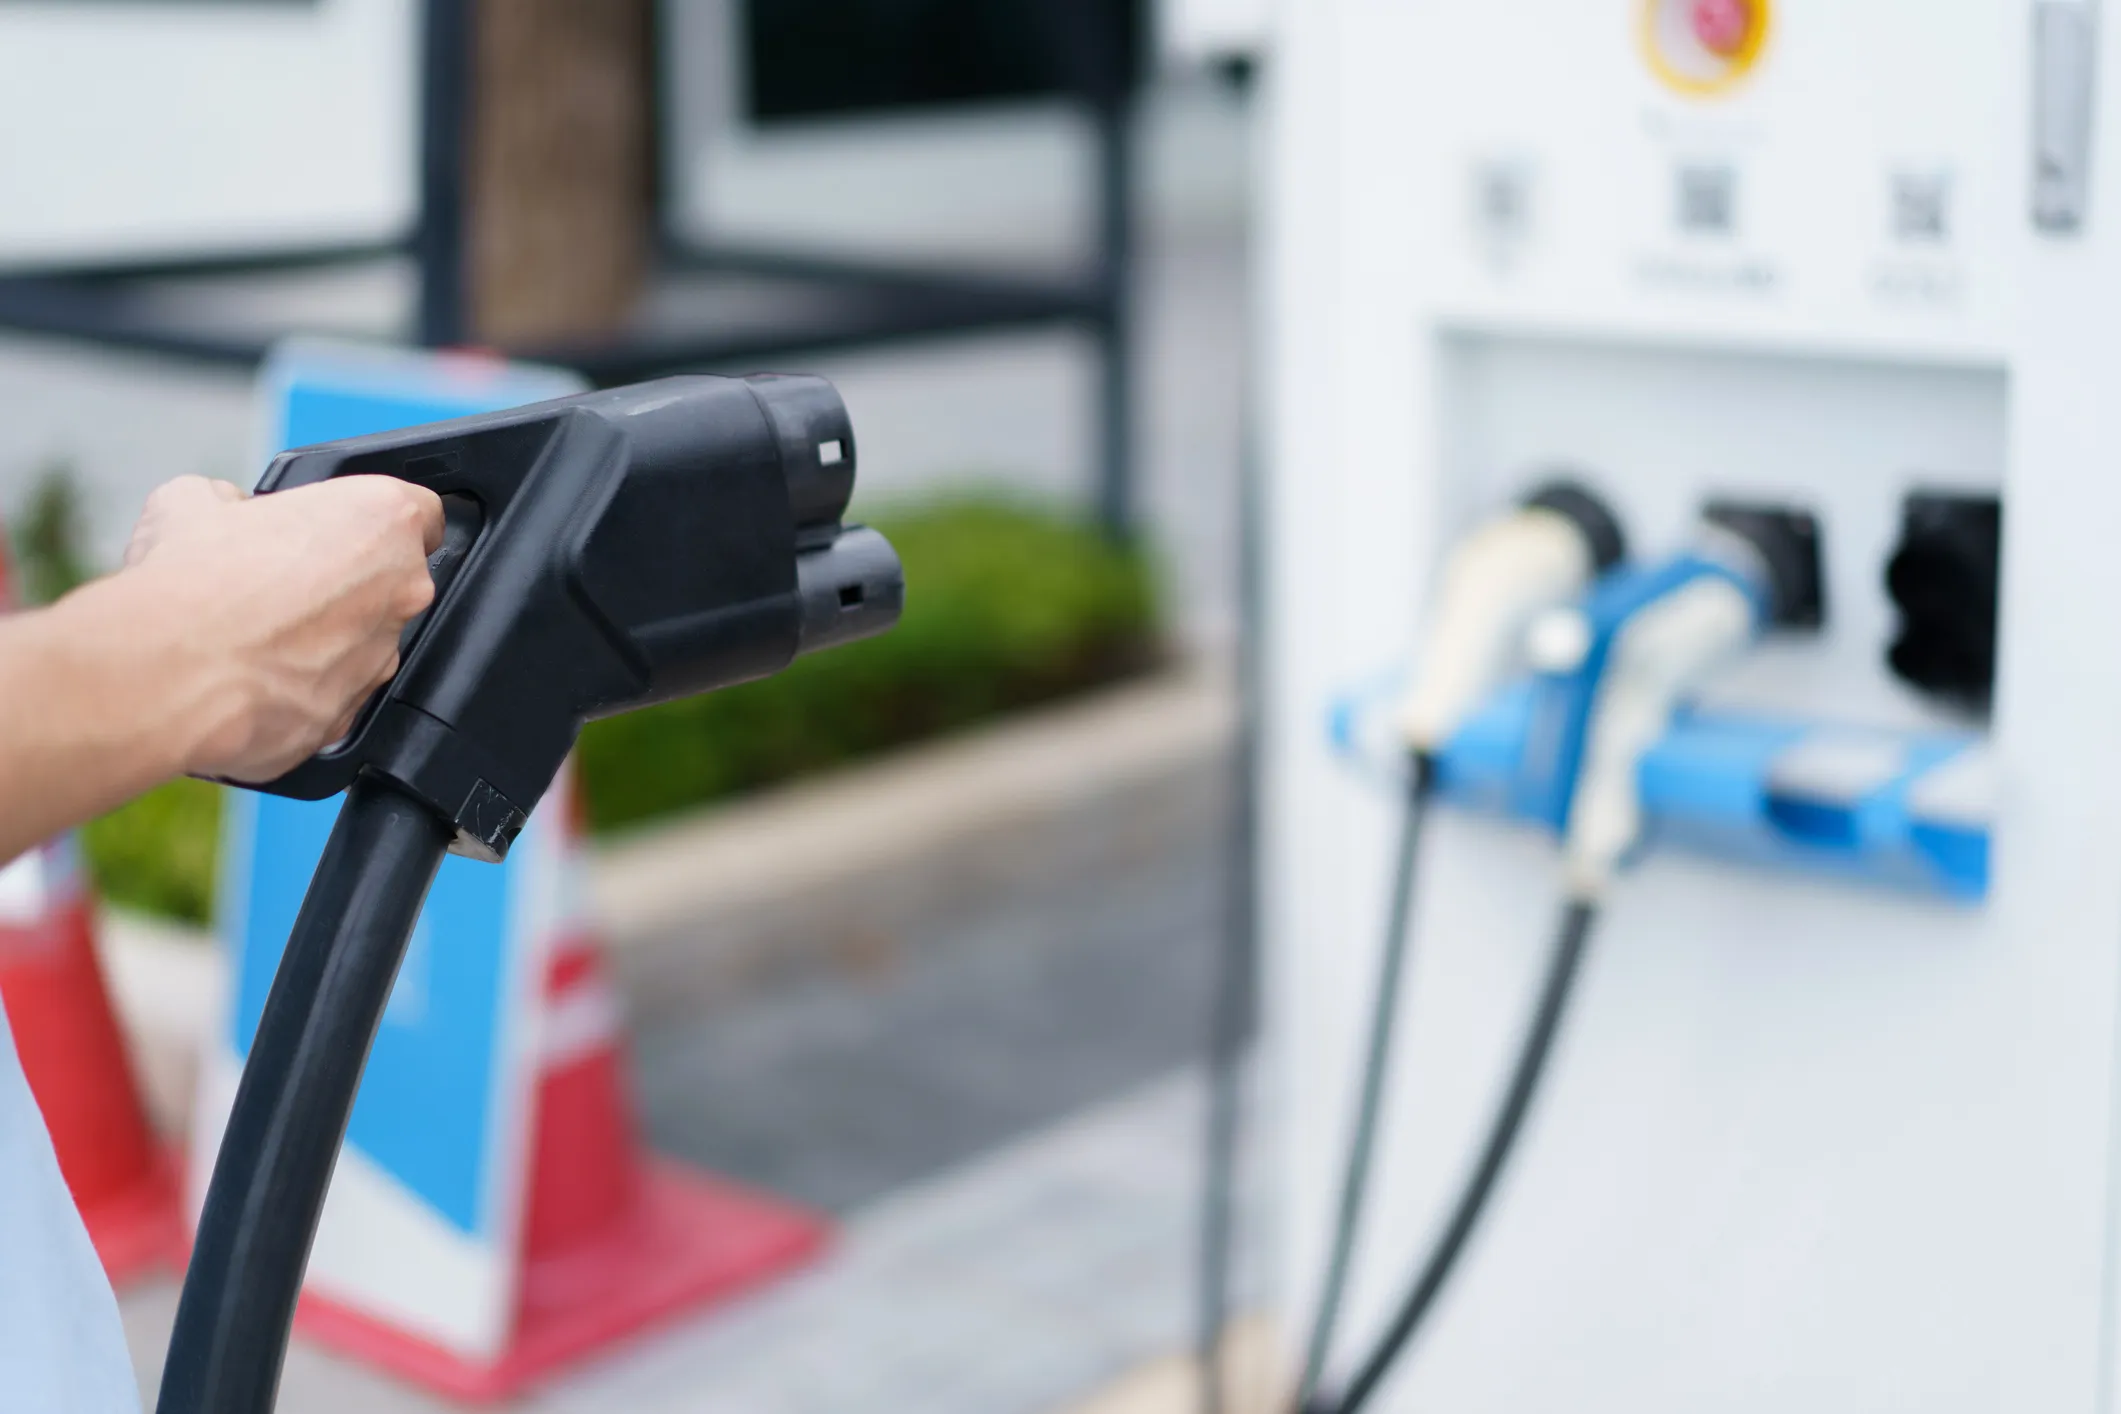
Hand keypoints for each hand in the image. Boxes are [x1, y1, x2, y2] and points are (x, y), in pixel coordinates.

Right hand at [119, 474, 443, 781]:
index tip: (342, 528)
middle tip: (274, 583)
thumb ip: (231, 501)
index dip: (374, 520)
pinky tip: (246, 677)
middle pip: (387, 582)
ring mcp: (380, 660)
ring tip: (249, 635)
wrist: (170, 673)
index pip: (418, 513)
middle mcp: (399, 592)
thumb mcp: (194, 500)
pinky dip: (295, 688)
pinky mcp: (349, 717)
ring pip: (359, 643)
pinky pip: (329, 695)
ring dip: (318, 639)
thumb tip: (224, 510)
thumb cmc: (193, 582)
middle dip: (339, 582)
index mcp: (381, 522)